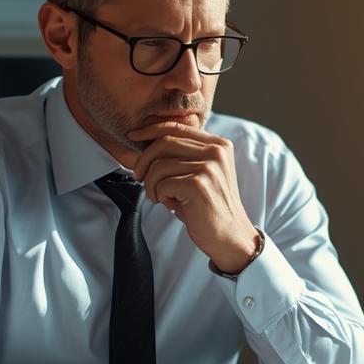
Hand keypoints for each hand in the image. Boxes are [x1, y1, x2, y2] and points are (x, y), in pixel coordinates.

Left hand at [126, 121, 257, 273]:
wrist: (229, 236)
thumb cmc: (209, 207)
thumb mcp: (201, 174)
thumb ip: (184, 155)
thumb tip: (147, 143)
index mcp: (218, 145)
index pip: (178, 127)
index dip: (151, 130)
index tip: (133, 136)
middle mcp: (216, 152)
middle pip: (165, 142)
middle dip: (144, 160)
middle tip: (138, 177)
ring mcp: (208, 167)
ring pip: (159, 165)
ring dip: (151, 184)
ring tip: (161, 197)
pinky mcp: (198, 184)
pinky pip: (162, 183)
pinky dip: (159, 195)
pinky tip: (170, 204)